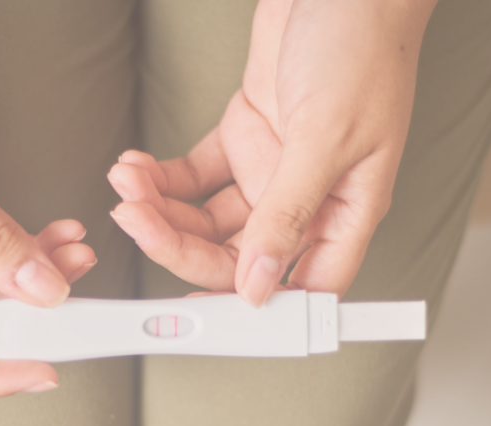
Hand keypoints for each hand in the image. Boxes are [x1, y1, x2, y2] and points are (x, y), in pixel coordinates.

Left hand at [109, 0, 436, 304]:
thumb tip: (258, 286)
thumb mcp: (327, 137)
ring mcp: (272, 172)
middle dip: (178, 244)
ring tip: (128, 183)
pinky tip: (137, 166)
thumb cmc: (362, 48)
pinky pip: (195, 177)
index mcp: (344, 214)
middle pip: (235, 256)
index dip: (250, 306)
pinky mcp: (244, 139)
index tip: (194, 312)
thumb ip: (289, 213)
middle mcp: (307, 202)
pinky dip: (163, 177)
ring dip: (161, 208)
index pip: (297, 287)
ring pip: (206, 220)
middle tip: (135, 221)